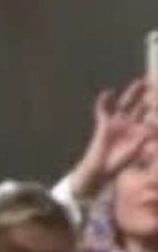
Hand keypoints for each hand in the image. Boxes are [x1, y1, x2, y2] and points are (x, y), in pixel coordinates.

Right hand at [70, 78, 156, 201]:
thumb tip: (147, 133)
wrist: (99, 170)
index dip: (157, 109)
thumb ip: (139, 144)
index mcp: (143, 132)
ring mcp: (119, 123)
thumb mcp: (132, 155)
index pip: (153, 117)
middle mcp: (132, 125)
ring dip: (133, 93)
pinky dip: (103, 103)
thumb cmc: (117, 165)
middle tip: (157, 84)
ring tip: (141, 82)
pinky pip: (103, 111)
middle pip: (144, 106)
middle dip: (151, 96)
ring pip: (127, 104)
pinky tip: (107, 93)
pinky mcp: (104, 124)